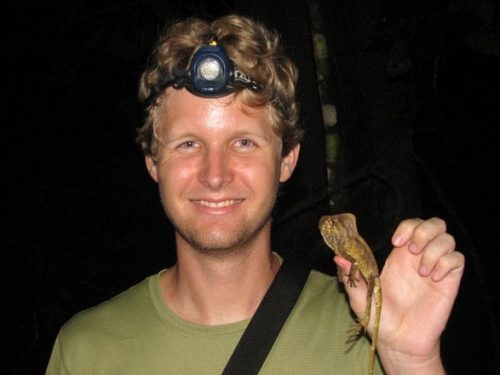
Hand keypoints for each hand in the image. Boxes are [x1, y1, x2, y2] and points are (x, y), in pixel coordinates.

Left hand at [335, 217, 464, 371]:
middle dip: (425, 230)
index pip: (411, 225)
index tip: (396, 242)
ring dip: (434, 249)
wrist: (399, 342)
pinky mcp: (448, 282)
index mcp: (398, 256)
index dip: (406, 227)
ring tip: (422, 271)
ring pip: (448, 239)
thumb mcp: (360, 298)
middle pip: (434, 225)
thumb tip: (338, 258)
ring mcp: (435, 269)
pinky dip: (446, 264)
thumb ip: (352, 277)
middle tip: (412, 250)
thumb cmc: (379, 318)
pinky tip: (433, 279)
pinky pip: (457, 259)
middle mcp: (418, 258)